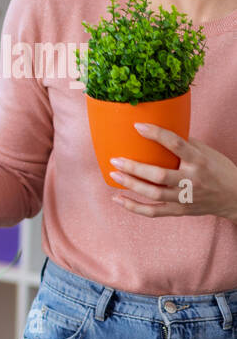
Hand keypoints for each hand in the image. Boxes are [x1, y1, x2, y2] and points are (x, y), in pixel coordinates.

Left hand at [109, 124, 236, 221]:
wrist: (236, 197)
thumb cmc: (219, 170)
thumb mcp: (207, 153)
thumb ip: (185, 144)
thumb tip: (158, 131)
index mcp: (199, 161)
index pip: (177, 144)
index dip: (157, 134)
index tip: (137, 126)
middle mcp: (192, 180)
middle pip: (159, 175)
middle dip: (134, 167)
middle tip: (116, 159)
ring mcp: (185, 198)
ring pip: (153, 194)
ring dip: (131, 185)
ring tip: (114, 174)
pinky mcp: (180, 210)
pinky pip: (153, 212)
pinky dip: (133, 207)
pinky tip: (117, 199)